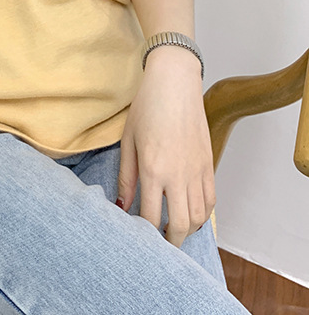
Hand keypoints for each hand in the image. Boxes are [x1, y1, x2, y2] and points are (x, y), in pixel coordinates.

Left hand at [116, 47, 215, 247]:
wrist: (174, 85)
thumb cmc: (146, 109)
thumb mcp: (128, 141)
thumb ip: (126, 175)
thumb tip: (122, 204)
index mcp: (154, 169)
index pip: (152, 217)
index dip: (145, 232)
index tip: (138, 236)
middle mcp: (178, 175)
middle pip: (180, 224)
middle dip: (170, 241)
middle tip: (160, 245)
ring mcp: (197, 171)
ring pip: (199, 216)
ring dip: (187, 230)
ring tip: (174, 231)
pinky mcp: (208, 164)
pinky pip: (210, 200)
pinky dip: (202, 214)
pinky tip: (190, 214)